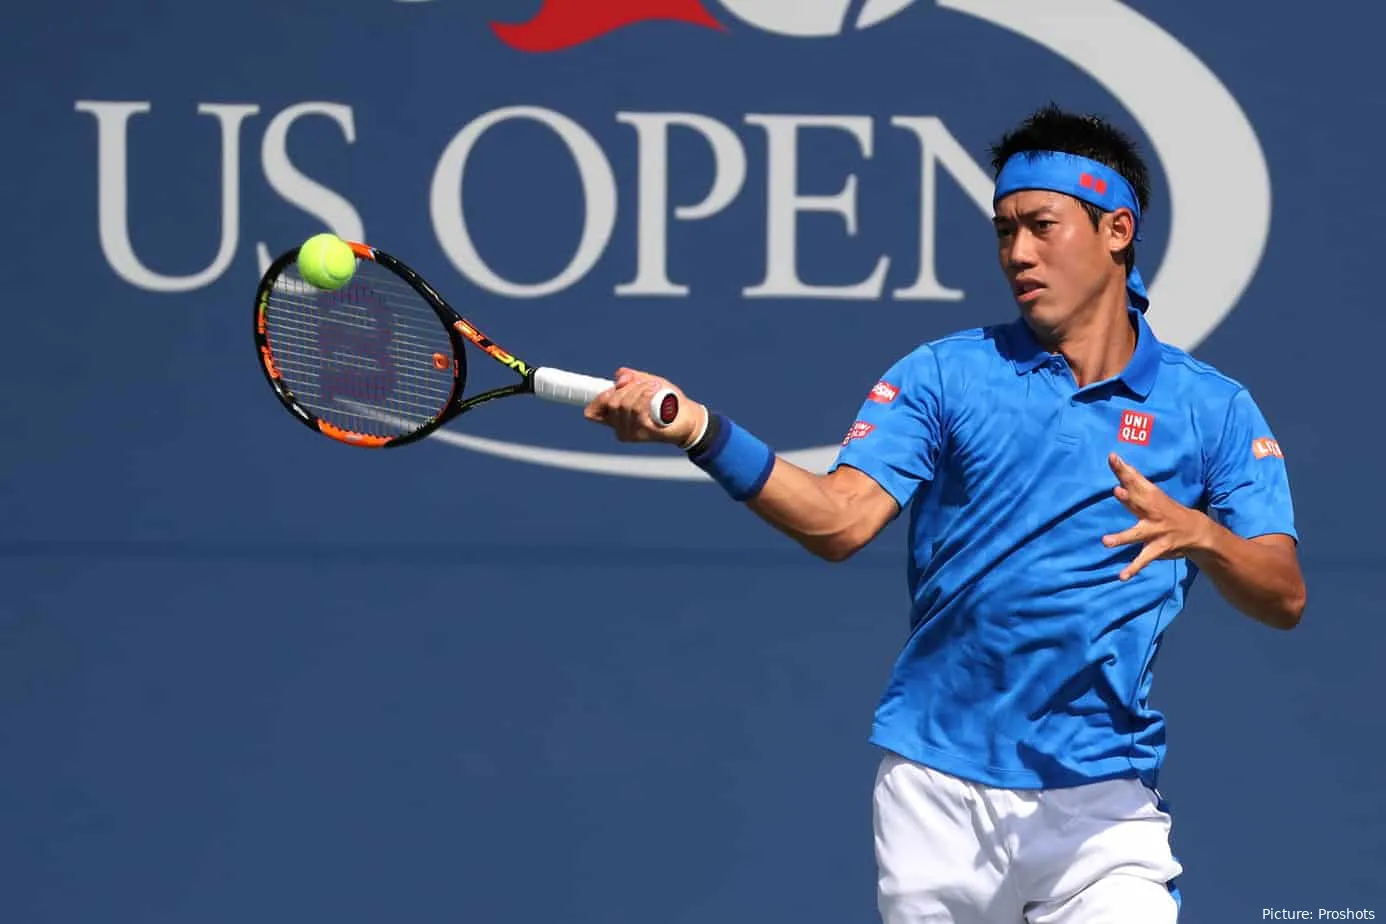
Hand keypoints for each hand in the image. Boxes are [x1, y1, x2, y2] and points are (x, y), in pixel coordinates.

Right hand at [584, 367, 706, 446]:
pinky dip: (646, 396)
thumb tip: (619, 376)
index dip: (598, 398)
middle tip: (647, 385)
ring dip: (641, 390)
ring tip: (655, 389)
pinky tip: (656, 394)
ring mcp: (629, 432)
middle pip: (611, 401)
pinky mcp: (642, 433)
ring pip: (624, 404)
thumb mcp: (648, 384)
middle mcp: (619, 427)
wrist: (689, 418)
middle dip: (629, 387)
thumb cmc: (669, 401)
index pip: (592, 412)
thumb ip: (633, 378)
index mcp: (616, 417)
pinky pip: (636, 410)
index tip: (619, 386)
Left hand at [1101, 453, 1212, 580]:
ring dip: (1122, 538)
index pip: (1135, 479)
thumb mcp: (1151, 495)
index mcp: (1151, 496)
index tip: (1112, 457)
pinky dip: (1134, 568)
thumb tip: (1115, 466)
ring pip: (1138, 534)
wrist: (1198, 531)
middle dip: (1128, 497)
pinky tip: (1121, 576)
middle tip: (1116, 491)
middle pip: (1139, 502)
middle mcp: (1153, 511)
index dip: (1124, 469)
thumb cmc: (1166, 510)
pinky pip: (1144, 558)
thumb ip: (1133, 483)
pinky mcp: (1159, 547)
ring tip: (1105, 542)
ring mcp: (1156, 530)